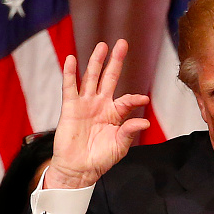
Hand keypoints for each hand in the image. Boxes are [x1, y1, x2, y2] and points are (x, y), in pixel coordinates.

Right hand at [45, 39, 149, 188]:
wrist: (79, 169)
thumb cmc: (100, 159)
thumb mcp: (120, 146)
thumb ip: (129, 131)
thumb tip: (144, 122)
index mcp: (115, 114)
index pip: (126, 100)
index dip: (134, 98)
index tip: (144, 100)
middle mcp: (100, 105)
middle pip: (109, 78)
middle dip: (115, 61)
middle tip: (122, 43)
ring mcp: (85, 105)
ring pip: (91, 78)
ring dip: (96, 62)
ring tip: (102, 46)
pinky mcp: (70, 108)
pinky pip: (70, 88)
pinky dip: (70, 73)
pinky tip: (72, 59)